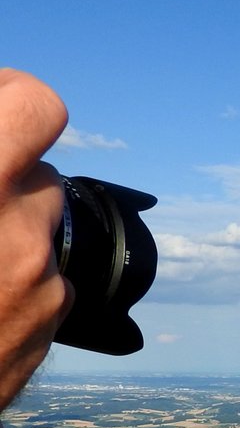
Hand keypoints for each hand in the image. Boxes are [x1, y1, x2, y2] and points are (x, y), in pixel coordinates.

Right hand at [0, 69, 73, 427]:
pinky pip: (41, 282)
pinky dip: (12, 282)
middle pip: (39, 176)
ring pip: (40, 232)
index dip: (13, 97)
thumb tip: (6, 117)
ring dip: (6, 232)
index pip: (39, 108)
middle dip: (3, 179)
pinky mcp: (47, 330)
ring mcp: (39, 288)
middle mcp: (18, 234)